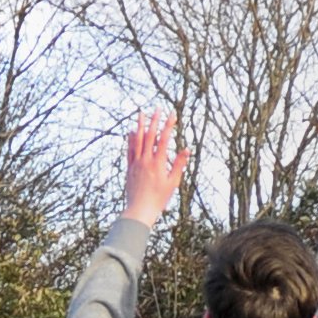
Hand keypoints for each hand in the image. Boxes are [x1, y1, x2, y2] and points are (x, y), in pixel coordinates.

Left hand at [121, 109, 188, 227]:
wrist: (140, 209)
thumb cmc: (159, 198)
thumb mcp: (173, 183)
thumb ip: (179, 165)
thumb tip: (187, 150)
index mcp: (158, 163)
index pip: (164, 139)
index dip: (168, 125)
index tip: (172, 114)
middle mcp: (145, 160)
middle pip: (150, 136)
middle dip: (154, 120)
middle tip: (157, 108)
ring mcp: (136, 163)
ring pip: (137, 140)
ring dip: (140, 125)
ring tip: (141, 113)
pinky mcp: (129, 168)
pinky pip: (130, 150)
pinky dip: (131, 139)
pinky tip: (132, 131)